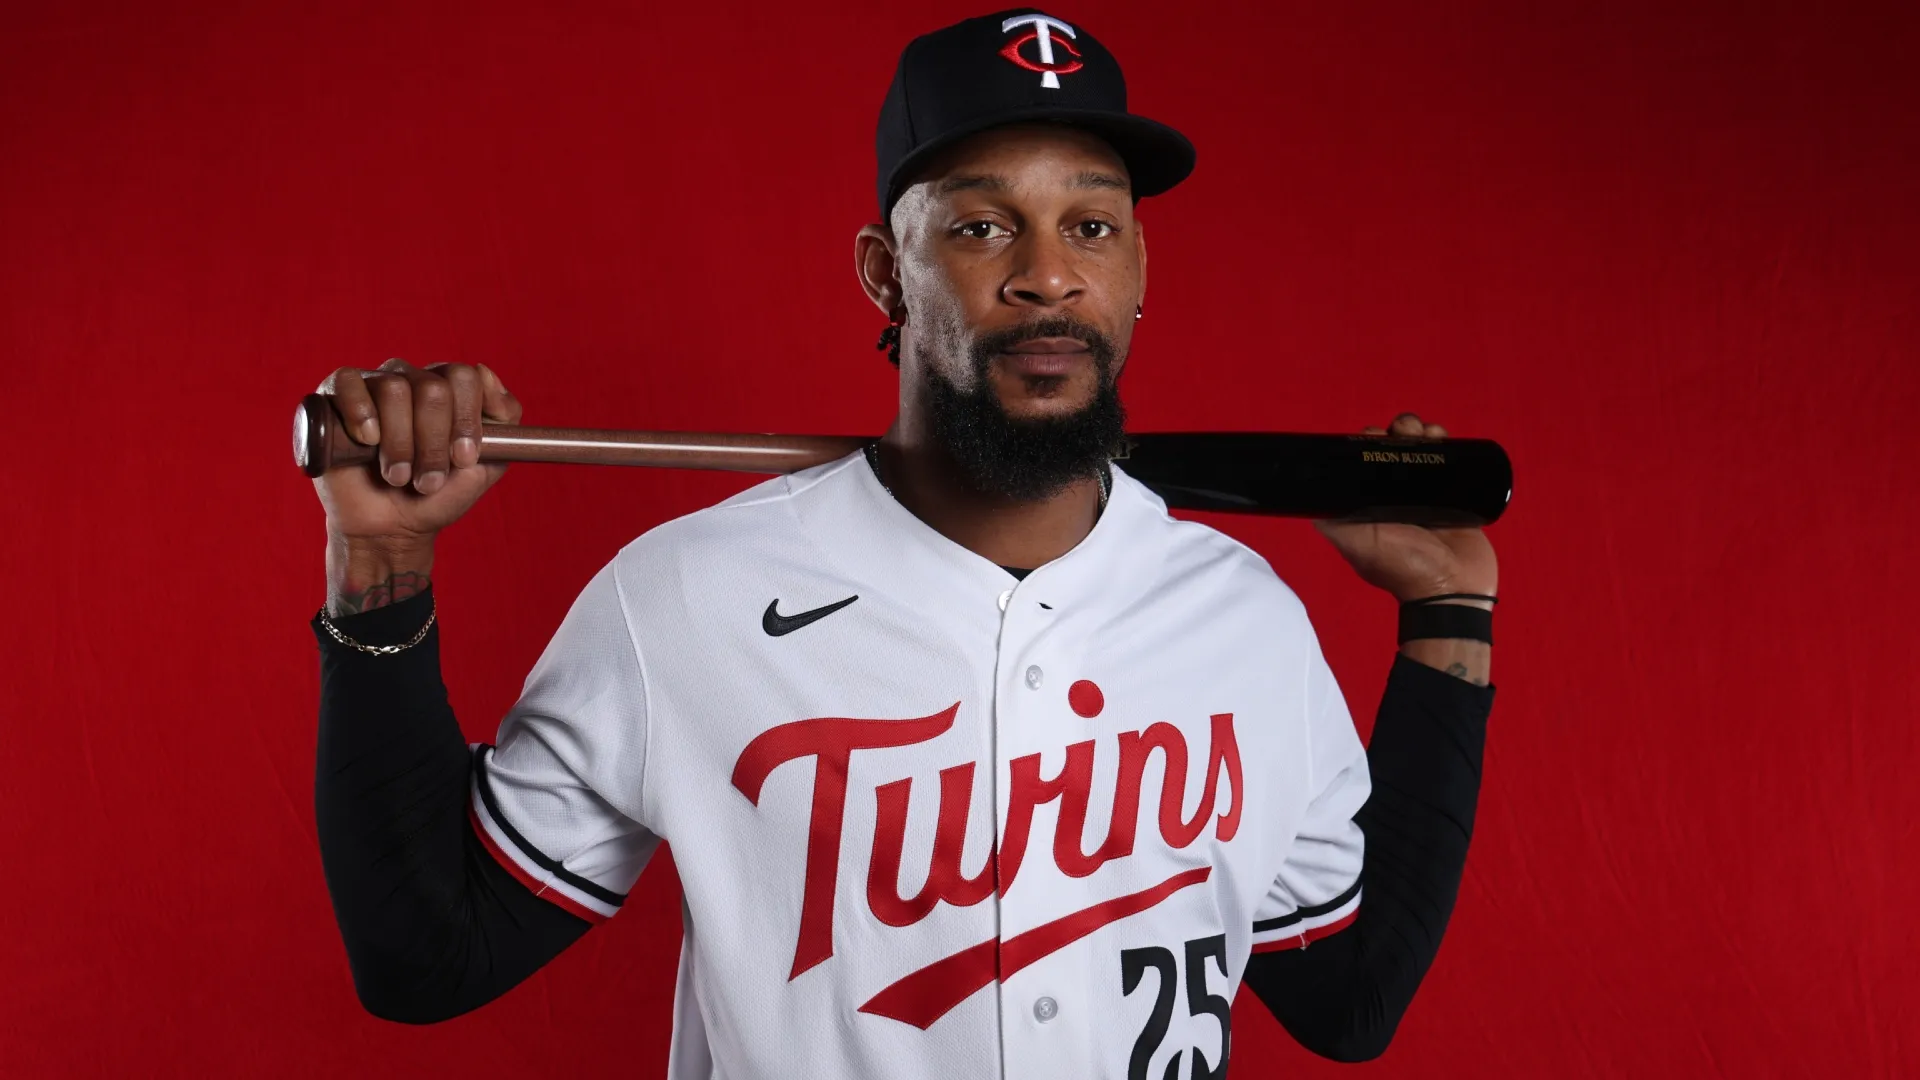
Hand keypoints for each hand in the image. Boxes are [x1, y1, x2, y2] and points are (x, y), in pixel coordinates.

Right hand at [311, 359, 521, 545]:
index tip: (462, 459)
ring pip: (394, 389)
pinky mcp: (335, 396)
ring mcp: (373, 384)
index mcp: (449, 390)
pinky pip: (348, 382)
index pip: (465, 378)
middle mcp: (413, 379)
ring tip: (396, 476)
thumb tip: (485, 372)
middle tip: (427, 478)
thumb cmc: (437, 496)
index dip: (465, 420)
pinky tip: (367, 440)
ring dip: (400, 444)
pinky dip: (360, 412)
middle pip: (432, 388)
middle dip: (433, 443)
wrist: (390, 529)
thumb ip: (504, 419)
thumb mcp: (487, 464)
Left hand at [1314, 412, 1498, 602]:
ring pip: (1419, 447)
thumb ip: (1333, 523)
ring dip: (1420, 431)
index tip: (1374, 434)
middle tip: (1404, 433)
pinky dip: (1444, 441)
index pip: (1364, 460)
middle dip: (1396, 431)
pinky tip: (1442, 436)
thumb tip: (1306, 497)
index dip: (1367, 442)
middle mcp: (1395, 494)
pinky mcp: (1455, 491)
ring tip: (1426, 434)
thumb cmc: (1403, 568)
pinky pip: (1448, 457)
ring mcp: (1426, 491)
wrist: (1454, 587)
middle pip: (1392, 448)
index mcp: (1370, 502)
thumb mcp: (1358, 544)